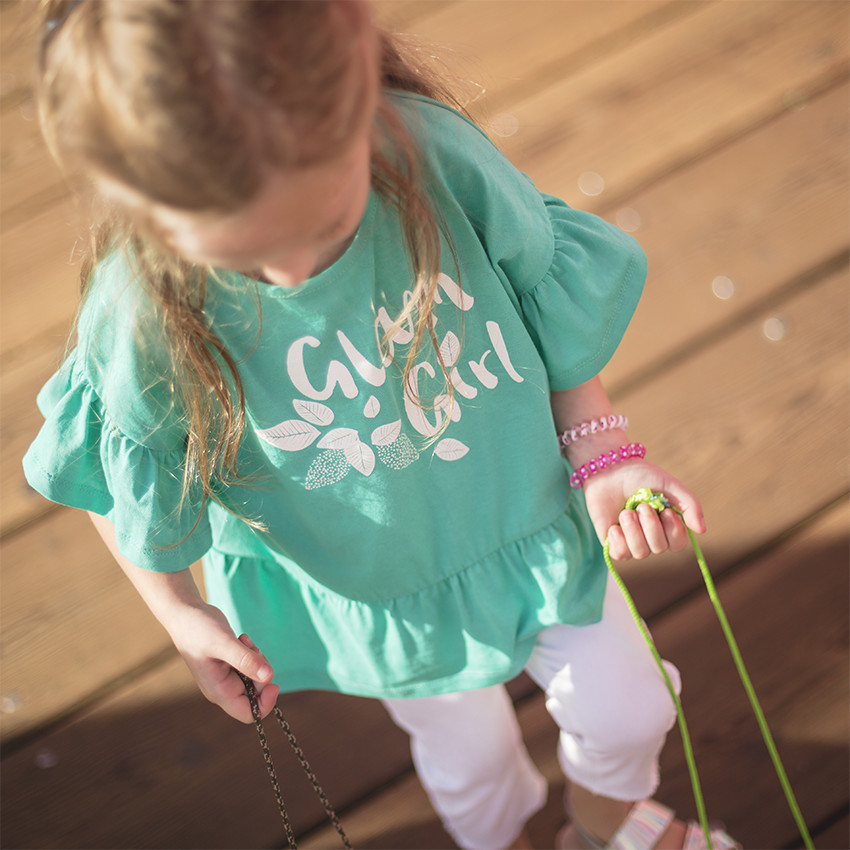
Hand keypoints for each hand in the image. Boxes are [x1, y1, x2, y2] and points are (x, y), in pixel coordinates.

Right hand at [166, 602, 279, 722]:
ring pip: (255, 677)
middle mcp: (223, 688)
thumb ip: (246, 661)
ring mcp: (227, 676)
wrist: (186, 613)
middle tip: (252, 651)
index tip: (272, 681)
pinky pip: (250, 665)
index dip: (265, 703)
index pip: (248, 714)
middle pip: (256, 694)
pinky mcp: (230, 664)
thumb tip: (269, 677)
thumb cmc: (198, 629)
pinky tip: (240, 638)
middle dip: (261, 673)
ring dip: (256, 659)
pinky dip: (251, 652)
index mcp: (219, 691)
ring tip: (243, 641)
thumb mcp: (224, 643)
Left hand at [582, 460, 704, 560]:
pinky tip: (614, 526)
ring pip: (640, 553)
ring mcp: (631, 540)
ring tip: (626, 512)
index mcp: (667, 524)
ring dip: (633, 530)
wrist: (609, 469)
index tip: (666, 511)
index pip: (678, 544)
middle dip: (650, 525)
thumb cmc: (640, 476)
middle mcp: (650, 536)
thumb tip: (702, 530)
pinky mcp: (612, 542)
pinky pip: (620, 555)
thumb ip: (689, 505)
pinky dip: (619, 540)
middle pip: (659, 548)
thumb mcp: (670, 485)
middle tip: (641, 506)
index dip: (674, 531)